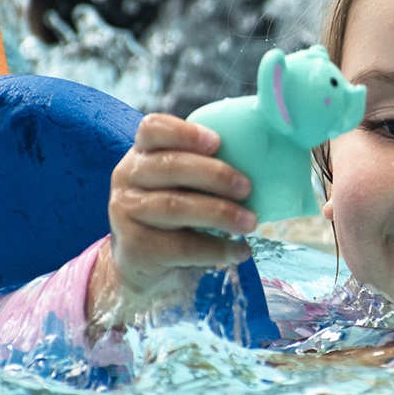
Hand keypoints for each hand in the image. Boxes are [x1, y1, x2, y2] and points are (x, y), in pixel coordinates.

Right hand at [86, 113, 256, 327]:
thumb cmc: (176, 217)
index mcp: (143, 153)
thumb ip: (207, 170)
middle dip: (215, 175)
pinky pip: (182, 246)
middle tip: (247, 188)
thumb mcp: (184, 187)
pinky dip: (217, 249)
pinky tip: (240, 251)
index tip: (217, 142)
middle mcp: (127, 177)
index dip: (184, 132)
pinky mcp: (135, 247)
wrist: (145, 266)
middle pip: (170, 166)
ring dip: (220, 214)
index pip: (153, 128)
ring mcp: (126, 212)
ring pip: (175, 207)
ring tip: (250, 223)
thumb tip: (267, 160)